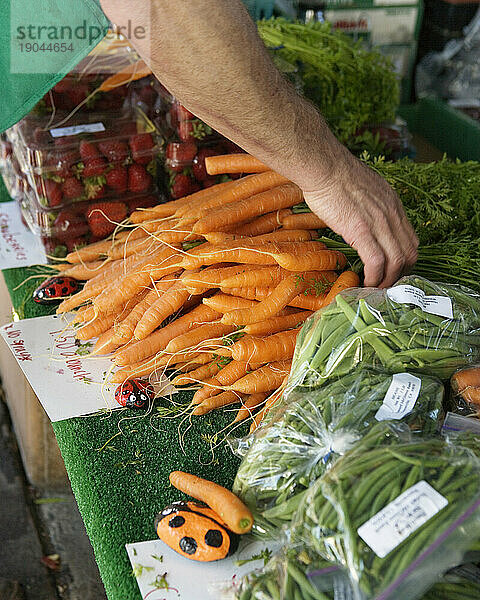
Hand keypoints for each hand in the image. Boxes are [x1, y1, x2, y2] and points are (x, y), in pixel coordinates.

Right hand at [303, 150, 417, 287]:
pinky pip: (376, 261)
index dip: (405, 260)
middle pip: (409, 253)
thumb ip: (370, 205)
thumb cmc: (334, 174)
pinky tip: (365, 282)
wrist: (323, 166)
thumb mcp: (364, 188)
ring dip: (387, 280)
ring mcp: (378, 223)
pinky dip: (374, 277)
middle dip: (400, 274)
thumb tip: (361, 216)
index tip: (393, 271)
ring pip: (396, 261)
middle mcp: (392, 214)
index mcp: (393, 204)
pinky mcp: (361, 230)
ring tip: (375, 288)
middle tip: (385, 285)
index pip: (411, 239)